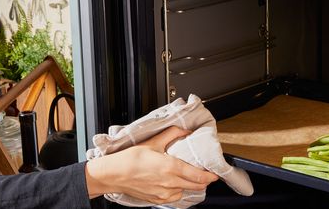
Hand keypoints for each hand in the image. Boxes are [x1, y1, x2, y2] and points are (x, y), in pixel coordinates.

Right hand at [85, 126, 218, 203]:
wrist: (113, 174)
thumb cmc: (130, 159)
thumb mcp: (153, 142)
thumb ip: (172, 134)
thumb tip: (185, 130)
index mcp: (170, 167)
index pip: (198, 175)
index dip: (210, 176)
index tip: (215, 173)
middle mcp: (169, 182)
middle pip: (195, 185)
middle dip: (204, 181)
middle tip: (206, 174)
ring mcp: (163, 193)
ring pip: (185, 191)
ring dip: (190, 185)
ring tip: (188, 176)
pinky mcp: (157, 199)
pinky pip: (174, 198)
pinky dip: (178, 191)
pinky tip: (175, 184)